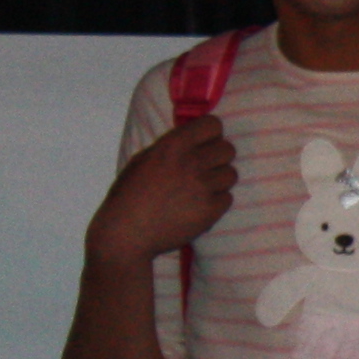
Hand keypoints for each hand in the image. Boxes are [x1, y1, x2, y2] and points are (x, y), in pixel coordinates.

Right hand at [87, 120, 234, 265]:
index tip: (204, 144)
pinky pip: (227, 198)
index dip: (211, 135)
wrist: (127, 232)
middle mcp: (191, 162)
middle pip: (228, 149)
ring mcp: (203, 187)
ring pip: (231, 174)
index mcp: (172, 145)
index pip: (213, 125)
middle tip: (202, 169)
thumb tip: (196, 139)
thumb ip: (172, 147)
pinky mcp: (211, 210)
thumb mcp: (144, 160)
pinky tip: (197, 207)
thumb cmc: (129, 194)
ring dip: (218, 181)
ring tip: (198, 190)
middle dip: (217, 158)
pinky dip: (216, 203)